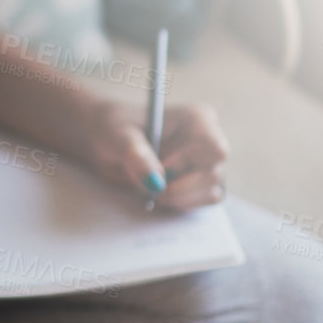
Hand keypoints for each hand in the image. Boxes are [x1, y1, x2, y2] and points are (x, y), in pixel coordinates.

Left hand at [80, 98, 229, 210]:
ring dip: (179, 197)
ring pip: (212, 191)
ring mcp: (208, 163)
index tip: (160, 171)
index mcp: (197, 119)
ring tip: (150, 187)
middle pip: (214, 173)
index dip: (186, 165)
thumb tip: (155, 181)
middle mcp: (208, 139)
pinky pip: (206, 201)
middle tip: (151, 186)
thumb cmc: (116, 128)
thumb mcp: (119, 136)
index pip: (213, 148)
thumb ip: (136, 155)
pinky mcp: (202, 183)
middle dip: (179, 186)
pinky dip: (182, 203)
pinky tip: (161, 194)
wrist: (108, 142)